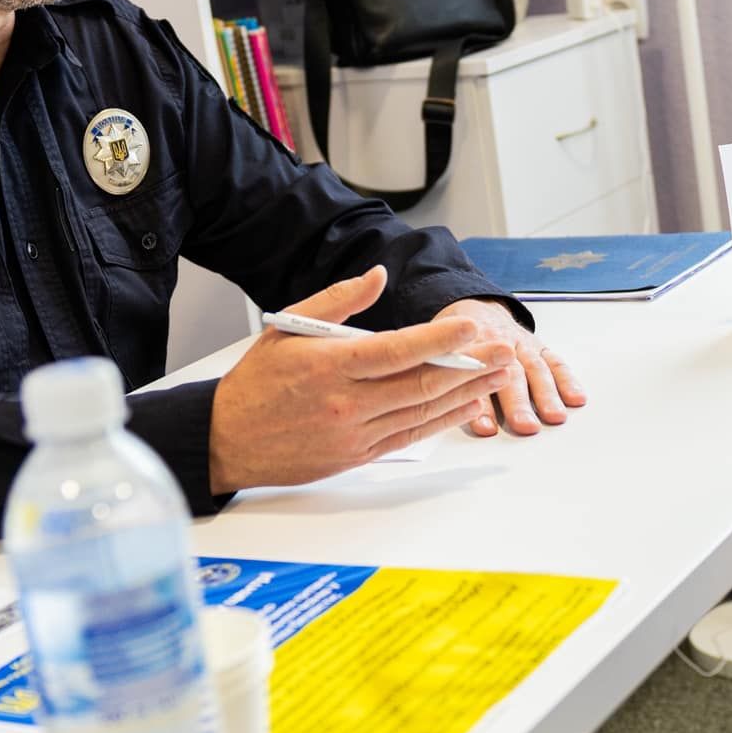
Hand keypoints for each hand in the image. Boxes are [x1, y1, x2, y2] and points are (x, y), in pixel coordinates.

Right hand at [207, 266, 517, 491]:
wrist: (226, 440)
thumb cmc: (257, 382)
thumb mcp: (288, 327)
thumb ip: (338, 300)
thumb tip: (379, 276)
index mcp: (330, 366)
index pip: (396, 350)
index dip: (438, 339)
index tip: (469, 326)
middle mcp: (346, 403)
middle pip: (420, 383)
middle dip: (470, 366)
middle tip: (504, 351)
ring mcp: (354, 434)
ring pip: (422, 412)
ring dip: (466, 394)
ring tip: (499, 376)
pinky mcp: (358, 456)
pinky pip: (410, 436)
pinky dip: (442, 421)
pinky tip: (466, 406)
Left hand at [433, 297, 585, 435]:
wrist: (473, 309)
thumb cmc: (455, 344)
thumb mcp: (437, 355)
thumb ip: (439, 380)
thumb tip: (431, 417)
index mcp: (467, 347)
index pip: (473, 378)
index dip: (480, 405)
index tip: (486, 428)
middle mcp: (496, 345)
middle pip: (508, 374)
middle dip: (518, 401)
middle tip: (526, 426)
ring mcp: (520, 345)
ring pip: (534, 368)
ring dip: (546, 394)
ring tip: (554, 417)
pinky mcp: (538, 347)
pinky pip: (555, 361)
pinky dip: (567, 379)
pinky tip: (576, 398)